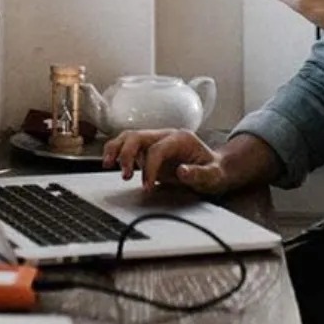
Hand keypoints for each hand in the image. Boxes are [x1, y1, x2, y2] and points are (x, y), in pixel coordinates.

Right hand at [101, 129, 280, 195]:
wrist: (216, 168)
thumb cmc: (215, 171)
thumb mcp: (214, 176)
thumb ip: (200, 174)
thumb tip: (183, 171)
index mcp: (181, 139)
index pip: (157, 149)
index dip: (150, 168)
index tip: (147, 187)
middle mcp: (166, 136)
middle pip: (138, 136)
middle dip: (127, 154)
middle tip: (124, 174)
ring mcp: (156, 141)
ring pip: (129, 137)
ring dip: (116, 149)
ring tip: (107, 164)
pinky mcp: (149, 149)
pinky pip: (128, 146)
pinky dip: (117, 153)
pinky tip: (112, 164)